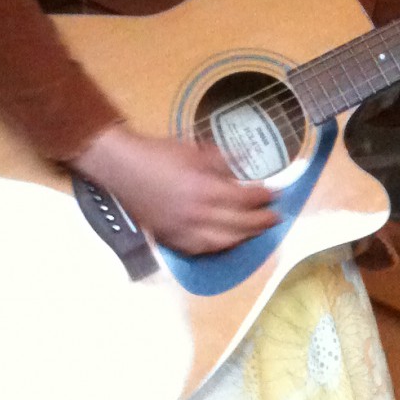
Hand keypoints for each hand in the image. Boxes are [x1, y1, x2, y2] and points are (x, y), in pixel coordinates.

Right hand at [69, 124, 277, 254]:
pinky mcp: (171, 239)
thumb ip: (222, 160)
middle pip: (239, 224)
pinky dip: (219, 248)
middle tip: (276, 217)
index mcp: (205, 190)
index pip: (245, 199)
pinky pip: (201, 250)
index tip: (277, 194)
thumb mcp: (194, 150)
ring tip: (256, 231)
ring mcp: (184, 231)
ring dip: (245, 237)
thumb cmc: (157, 154)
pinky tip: (227, 242)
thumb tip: (245, 164)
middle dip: (261, 221)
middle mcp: (198, 216)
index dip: (264, 197)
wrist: (122, 168)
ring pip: (223, 242)